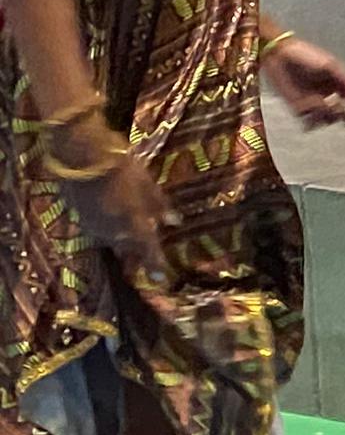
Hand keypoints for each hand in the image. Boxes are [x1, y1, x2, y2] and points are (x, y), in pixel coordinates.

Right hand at [61, 151, 166, 271]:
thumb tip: (174, 221)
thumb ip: (159, 205)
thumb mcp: (147, 183)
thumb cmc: (121, 166)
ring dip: (123, 241)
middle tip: (146, 257)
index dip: (156, 266)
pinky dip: (109, 229)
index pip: (148, 252)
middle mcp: (113, 232)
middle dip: (138, 255)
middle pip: (129, 250)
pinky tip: (113, 219)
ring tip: (131, 236)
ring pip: (112, 242)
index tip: (162, 280)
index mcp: (134, 224)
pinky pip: (98, 231)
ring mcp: (93, 228)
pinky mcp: (79, 219)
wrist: (79, 155)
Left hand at [260, 35, 344, 126]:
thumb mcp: (331, 65)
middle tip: (338, 106)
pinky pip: (310, 123)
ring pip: (329, 120)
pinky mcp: (300, 109)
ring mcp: (315, 103)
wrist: (278, 56)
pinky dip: (312, 122)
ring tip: (321, 102)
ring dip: (328, 116)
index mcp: (340, 83)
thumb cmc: (306, 56)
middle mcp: (330, 95)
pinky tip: (309, 107)